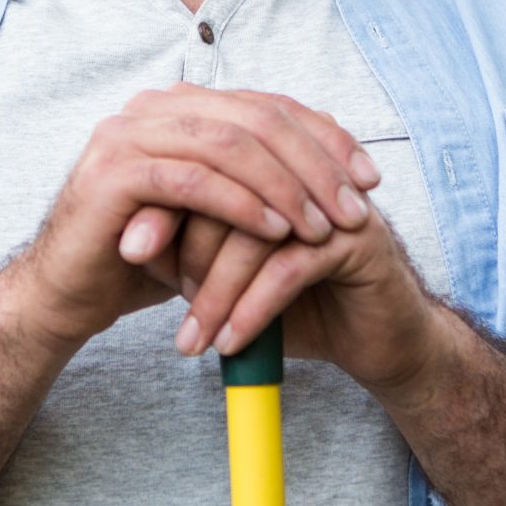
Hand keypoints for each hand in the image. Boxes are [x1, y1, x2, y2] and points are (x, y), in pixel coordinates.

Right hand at [9, 84, 382, 351]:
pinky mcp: (114, 172)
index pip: (269, 105)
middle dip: (316, 163)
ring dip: (286, 185)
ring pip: (229, 143)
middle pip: (256, 117)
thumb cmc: (143, 258)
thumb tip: (333, 172)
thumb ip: (255, 182)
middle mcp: (152, 107)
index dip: (326, 137)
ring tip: (323, 226)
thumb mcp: (212, 214)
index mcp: (179, 105)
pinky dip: (243, 204)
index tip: (371, 176)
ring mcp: (128, 133)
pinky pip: (194, 180)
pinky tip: (277, 231)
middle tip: (357, 206)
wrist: (66, 295)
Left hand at [128, 157, 439, 397]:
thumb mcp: (233, 278)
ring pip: (254, 234)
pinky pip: (288, 269)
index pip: (203, 164)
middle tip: (168, 304)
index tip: (129, 251)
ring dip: (217, 293)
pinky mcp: (358, 237)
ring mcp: (332, 198)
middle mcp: (301, 169)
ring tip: (195, 339)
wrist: (376, 340)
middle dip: (188, 254)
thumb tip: (131, 240)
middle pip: (225, 192)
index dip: (163, 204)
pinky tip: (232, 342)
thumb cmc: (300, 305)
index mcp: (269, 164)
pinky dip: (253, 310)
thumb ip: (189, 253)